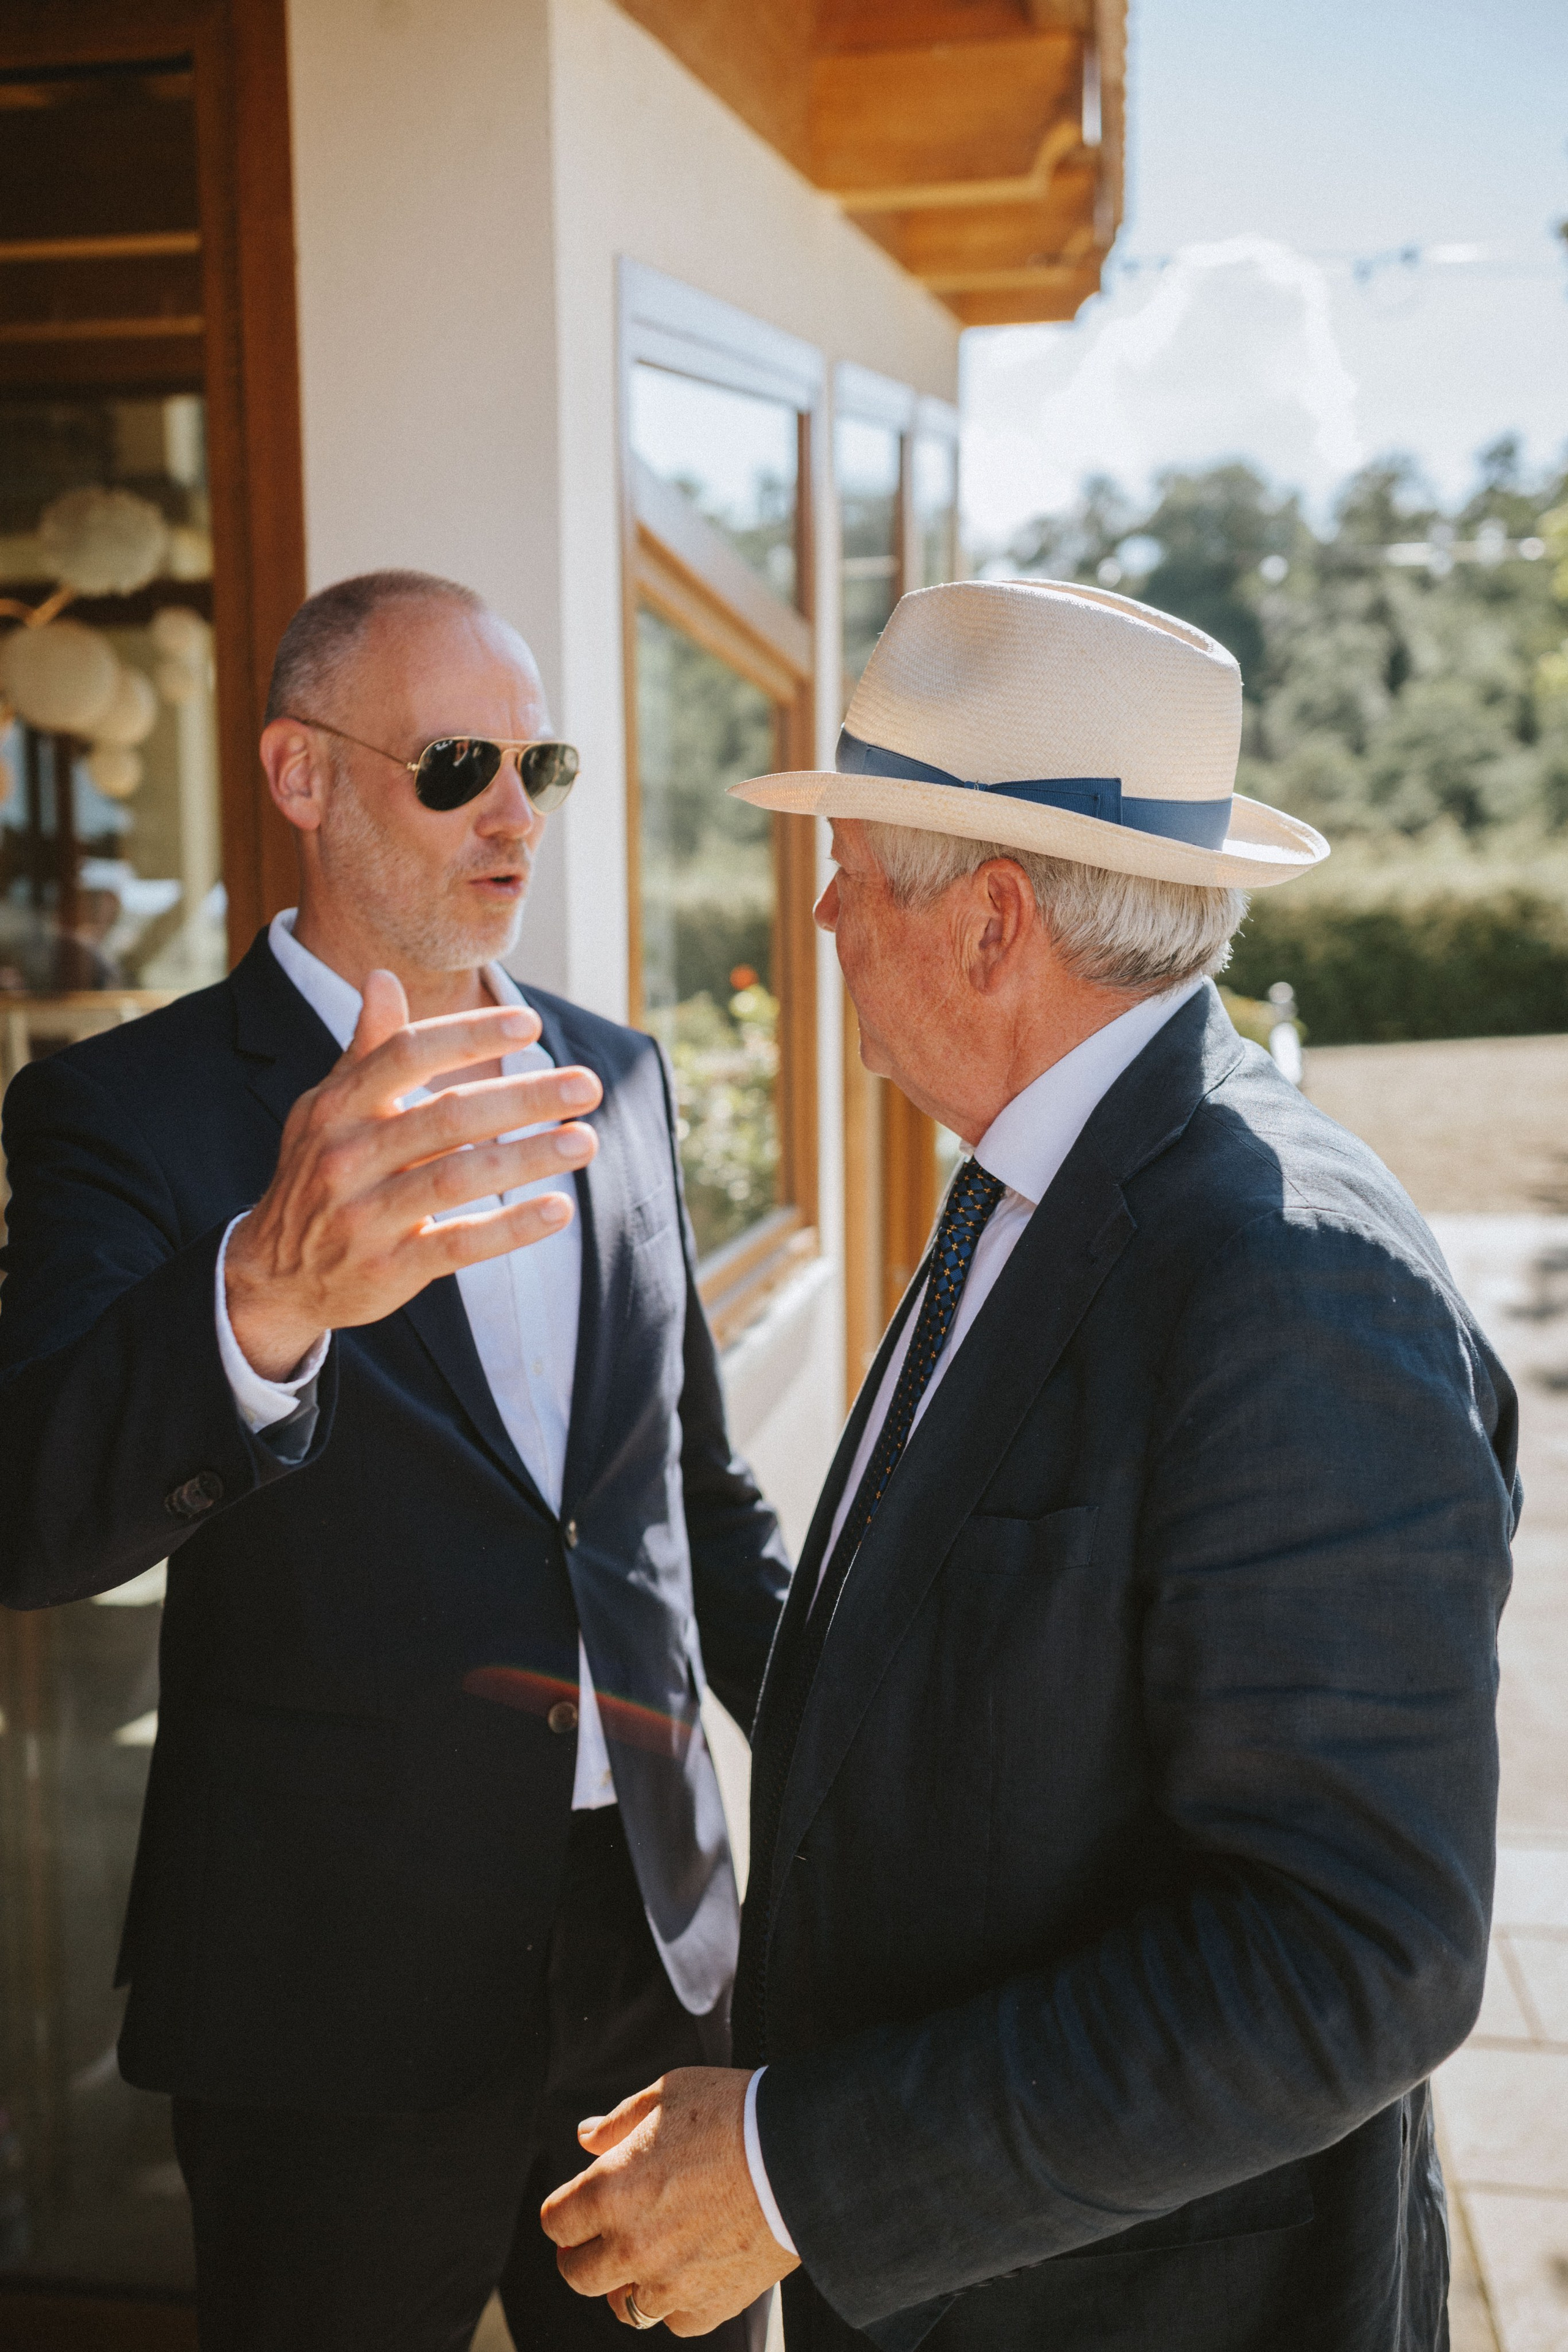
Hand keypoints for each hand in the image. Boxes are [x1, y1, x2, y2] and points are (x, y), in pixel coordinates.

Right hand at [225, 969, 601, 1378]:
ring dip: (527, 1159)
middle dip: (524, 1098)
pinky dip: (510, 1228)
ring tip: (585, 1141)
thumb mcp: (328, 1108)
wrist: (273, 1273)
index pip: (407, 1054)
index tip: (531, 1023)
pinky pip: (457, 1244)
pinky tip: (559, 1209)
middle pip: (447, 1116)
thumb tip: (382, 976)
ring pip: (456, 1179)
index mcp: (337, 1107)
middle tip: (588, 1085)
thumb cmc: (319, 1173)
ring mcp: (365, 1216)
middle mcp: (347, 1157)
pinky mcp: (387, 1269)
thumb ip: (366, 1049)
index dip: (470, 1035)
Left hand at [541, 2068, 797, 2334]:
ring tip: (649, 2256)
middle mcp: (631, 2246)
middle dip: (582, 2254)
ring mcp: (669, 2284)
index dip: (564, 2211)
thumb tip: (587, 2136)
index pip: (556, 2221)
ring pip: (625, 2306)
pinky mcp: (709, 2306)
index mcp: (610, 2192)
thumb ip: (619, 2121)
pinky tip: (690, 2270)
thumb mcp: (668, 2094)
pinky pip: (675, 2320)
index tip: (576, 2206)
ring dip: (629, 2282)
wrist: (800, 2156)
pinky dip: (677, 2300)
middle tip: (600, 2237)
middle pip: (578, 2275)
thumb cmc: (734, 2115)